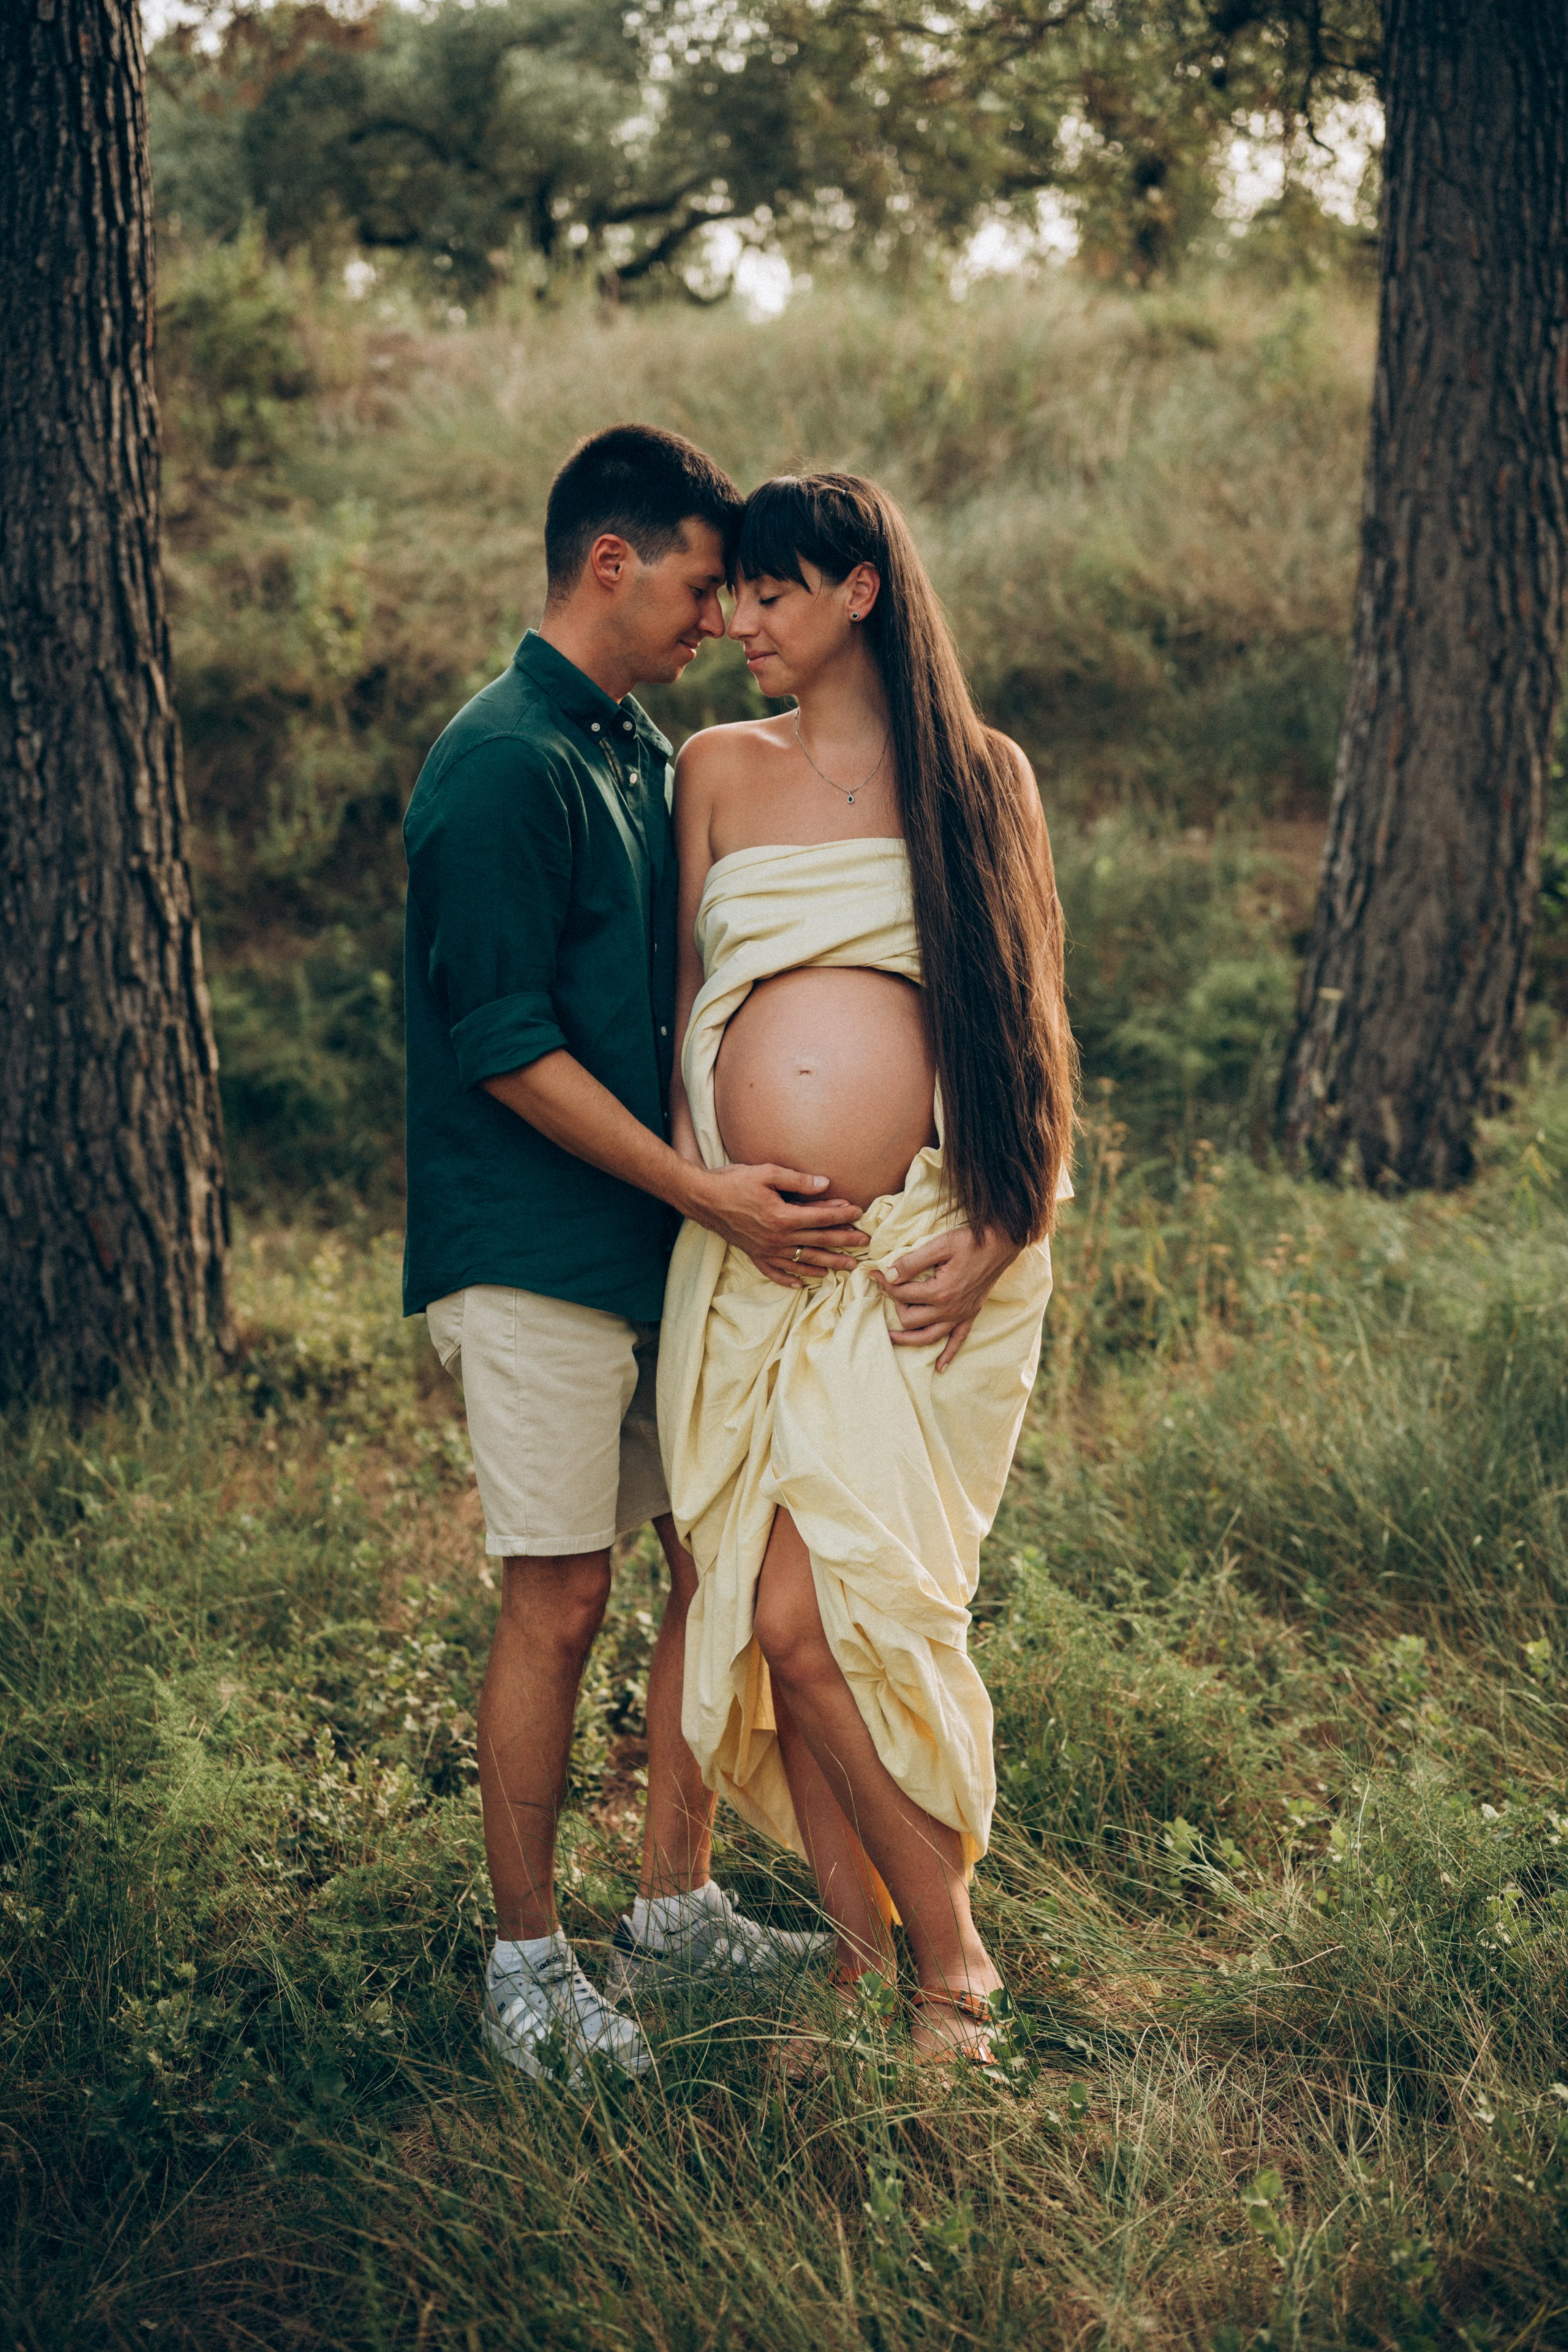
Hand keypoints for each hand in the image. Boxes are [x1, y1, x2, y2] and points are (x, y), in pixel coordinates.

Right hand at [688, 1163, 868, 1288]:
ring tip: (847, 1267)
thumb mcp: (767, 1173)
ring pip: (803, 1261)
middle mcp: (777, 1238)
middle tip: (866, 1245)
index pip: (821, 1218)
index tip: (859, 1212)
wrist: (701, 1198)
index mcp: (782, 1216)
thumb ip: (798, 1181)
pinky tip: (802, 1284)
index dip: (842, 1215)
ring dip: (828, 1264)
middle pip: (818, 1242)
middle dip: (844, 1243)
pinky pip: (775, 1272)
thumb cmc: (733, 1181)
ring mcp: (766, 1249)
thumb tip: (826, 1185)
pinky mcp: (754, 1254)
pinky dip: (790, 1279)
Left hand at [873, 1225, 1021, 1370]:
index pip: (901, 1294)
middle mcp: (949, 1309)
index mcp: (939, 1292)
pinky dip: (948, 1355)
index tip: (875, 1274)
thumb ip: (912, 1262)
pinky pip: (958, 1341)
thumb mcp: (939, 1245)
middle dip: (895, 1307)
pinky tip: (939, 1368)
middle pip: (910, 1320)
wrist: (1001, 1244)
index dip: (885, 1284)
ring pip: (928, 1337)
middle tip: (890, 1292)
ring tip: (891, 1337)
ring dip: (908, 1340)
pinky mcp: (970, 1315)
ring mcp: (961, 1315)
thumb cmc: (970, 1241)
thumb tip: (888, 1275)